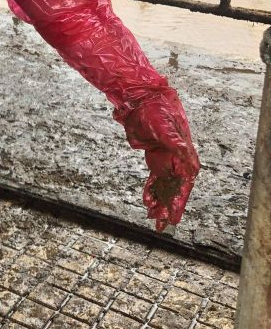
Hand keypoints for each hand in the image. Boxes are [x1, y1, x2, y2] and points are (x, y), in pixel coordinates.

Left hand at [114, 89, 200, 231]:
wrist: (143, 103)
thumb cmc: (156, 112)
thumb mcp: (162, 126)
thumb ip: (172, 140)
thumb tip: (183, 149)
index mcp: (185, 156)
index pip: (184, 184)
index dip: (179, 202)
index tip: (173, 217)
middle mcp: (179, 162)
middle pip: (175, 190)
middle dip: (168, 208)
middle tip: (160, 225)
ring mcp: (167, 162)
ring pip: (165, 188)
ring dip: (159, 203)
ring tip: (152, 219)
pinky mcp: (156, 161)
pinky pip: (155, 181)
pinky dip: (151, 192)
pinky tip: (147, 202)